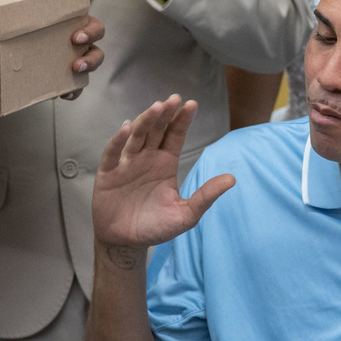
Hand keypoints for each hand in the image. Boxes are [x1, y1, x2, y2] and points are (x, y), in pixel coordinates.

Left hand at [62, 15, 105, 100]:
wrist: (2, 23)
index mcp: (76, 22)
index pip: (95, 28)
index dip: (92, 33)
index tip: (76, 37)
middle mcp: (76, 42)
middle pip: (96, 52)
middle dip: (91, 59)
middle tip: (76, 63)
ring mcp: (68, 58)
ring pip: (88, 69)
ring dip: (84, 74)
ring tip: (73, 75)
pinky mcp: (57, 73)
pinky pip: (73, 85)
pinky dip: (72, 91)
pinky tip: (64, 93)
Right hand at [93, 95, 233, 254]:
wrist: (126, 242)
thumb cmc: (156, 226)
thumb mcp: (186, 214)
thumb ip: (205, 196)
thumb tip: (232, 179)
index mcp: (166, 162)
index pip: (175, 135)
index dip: (182, 120)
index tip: (191, 104)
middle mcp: (147, 158)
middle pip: (156, 130)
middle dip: (165, 114)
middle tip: (174, 99)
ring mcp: (127, 163)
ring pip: (136, 136)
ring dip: (145, 121)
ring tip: (156, 107)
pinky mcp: (109, 173)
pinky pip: (113, 153)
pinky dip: (118, 140)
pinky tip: (126, 128)